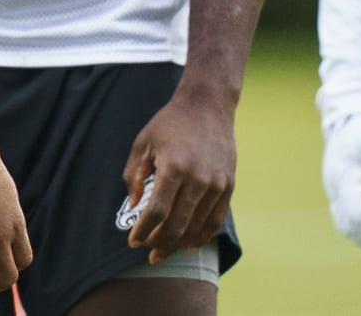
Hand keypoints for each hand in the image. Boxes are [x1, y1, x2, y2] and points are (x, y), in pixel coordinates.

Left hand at [122, 92, 236, 263]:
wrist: (207, 106)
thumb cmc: (169, 123)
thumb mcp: (143, 142)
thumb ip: (133, 174)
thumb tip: (132, 205)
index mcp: (173, 167)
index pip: (157, 210)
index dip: (144, 230)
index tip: (133, 240)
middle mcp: (198, 179)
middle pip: (177, 224)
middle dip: (159, 243)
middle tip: (147, 253)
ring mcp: (216, 184)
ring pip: (197, 226)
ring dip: (178, 243)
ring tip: (163, 252)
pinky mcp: (228, 185)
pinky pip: (215, 219)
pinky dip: (202, 235)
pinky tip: (189, 244)